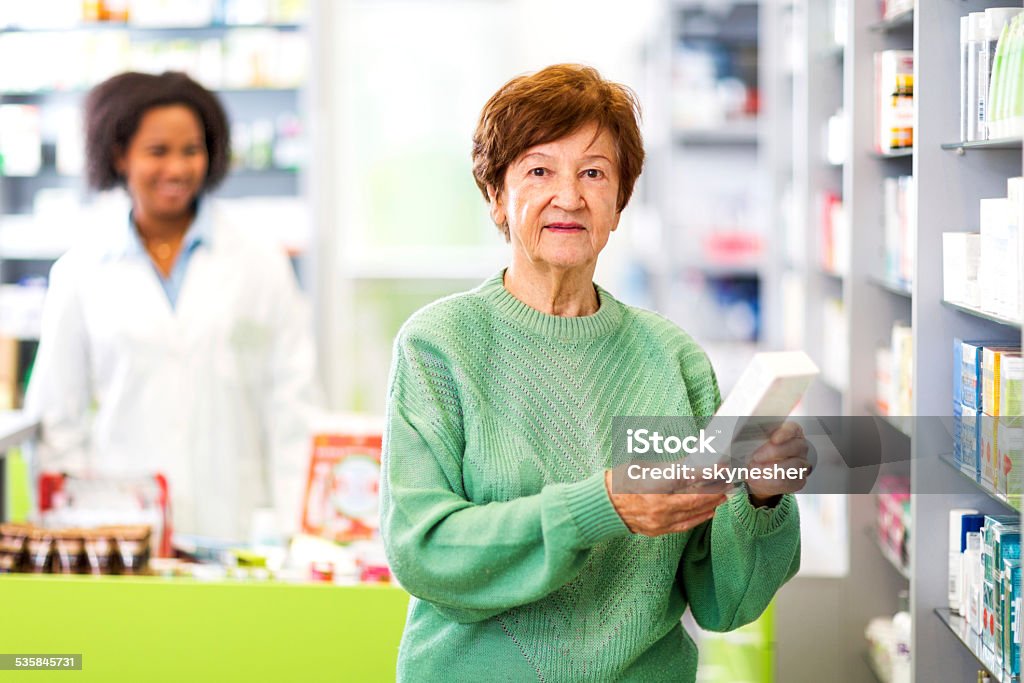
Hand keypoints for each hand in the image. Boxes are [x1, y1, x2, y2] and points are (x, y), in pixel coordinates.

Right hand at [605, 470, 727, 536]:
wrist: (602, 507)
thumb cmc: (620, 482)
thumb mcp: (642, 468)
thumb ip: (669, 469)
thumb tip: (692, 465)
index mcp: (652, 485)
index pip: (687, 477)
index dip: (708, 471)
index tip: (722, 466)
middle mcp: (658, 505)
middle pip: (696, 498)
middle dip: (715, 488)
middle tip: (729, 479)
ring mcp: (659, 521)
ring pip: (694, 512)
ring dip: (712, 503)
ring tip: (724, 493)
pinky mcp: (659, 530)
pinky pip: (685, 525)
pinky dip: (700, 517)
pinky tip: (710, 510)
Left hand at [745, 421, 811, 504]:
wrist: (759, 472)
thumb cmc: (756, 451)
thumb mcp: (750, 440)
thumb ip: (746, 436)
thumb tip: (728, 433)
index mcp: (790, 432)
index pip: (792, 428)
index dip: (784, 433)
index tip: (773, 438)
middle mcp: (800, 447)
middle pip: (794, 447)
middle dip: (773, 453)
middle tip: (754, 458)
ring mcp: (802, 464)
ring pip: (792, 467)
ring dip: (770, 470)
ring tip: (751, 472)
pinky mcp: (798, 481)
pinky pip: (788, 483)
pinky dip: (770, 483)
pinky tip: (756, 480)